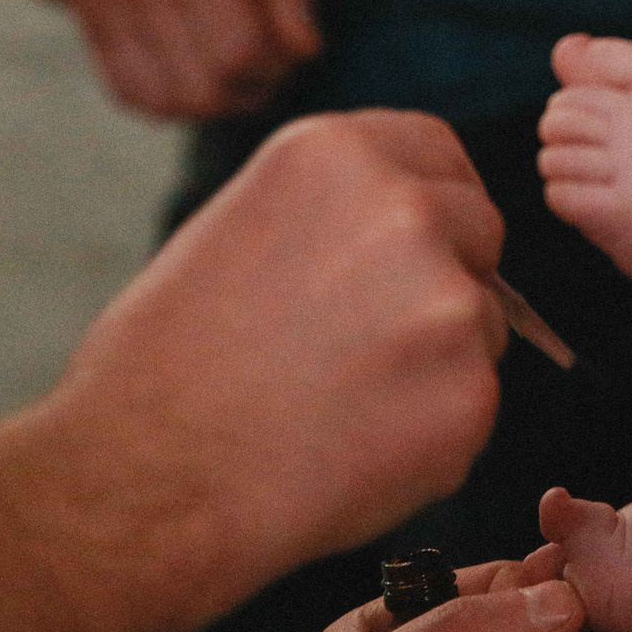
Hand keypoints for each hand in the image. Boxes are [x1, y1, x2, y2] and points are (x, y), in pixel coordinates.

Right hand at [51, 110, 510, 585]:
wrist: (147, 480)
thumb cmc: (165, 368)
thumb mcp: (237, 227)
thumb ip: (331, 212)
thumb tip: (413, 228)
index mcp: (336, 153)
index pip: (437, 151)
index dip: (432, 201)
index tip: (413, 244)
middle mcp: (404, 209)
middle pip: (478, 229)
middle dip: (446, 276)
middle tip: (367, 342)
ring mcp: (446, 300)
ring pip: (485, 322)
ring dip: (440, 359)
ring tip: (340, 404)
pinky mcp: (471, 391)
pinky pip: (476, 403)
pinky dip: (434, 432)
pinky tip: (354, 450)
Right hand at [68, 0, 323, 120]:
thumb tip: (303, 51)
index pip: (241, 51)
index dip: (275, 68)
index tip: (288, 52)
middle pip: (205, 88)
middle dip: (247, 91)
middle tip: (264, 70)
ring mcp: (102, 2)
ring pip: (170, 103)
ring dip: (212, 104)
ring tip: (233, 75)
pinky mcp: (88, 25)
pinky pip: (134, 96)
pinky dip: (173, 102)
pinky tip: (195, 75)